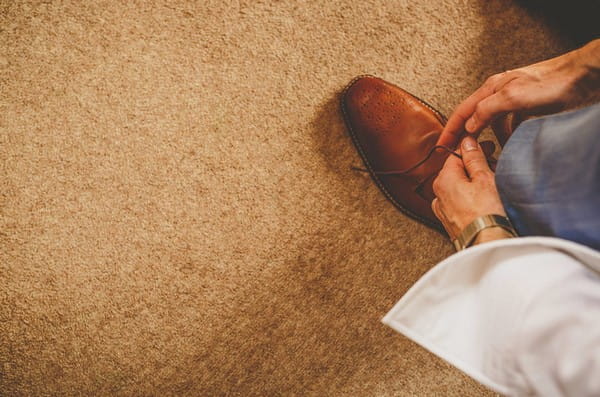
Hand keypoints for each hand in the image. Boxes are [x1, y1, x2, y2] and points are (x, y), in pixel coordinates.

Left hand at [431, 136, 507, 242]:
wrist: (486, 244)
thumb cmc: (487, 212)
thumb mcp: (484, 178)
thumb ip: (473, 158)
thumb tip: (467, 142)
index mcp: (443, 179)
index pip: (455, 155)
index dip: (472, 149)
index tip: (487, 147)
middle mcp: (438, 193)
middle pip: (455, 171)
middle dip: (473, 166)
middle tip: (493, 165)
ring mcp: (442, 209)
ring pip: (457, 187)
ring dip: (471, 182)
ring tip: (491, 184)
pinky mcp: (449, 222)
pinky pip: (458, 202)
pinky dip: (468, 197)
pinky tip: (482, 201)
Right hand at [437, 39, 599, 147]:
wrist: (582, 76)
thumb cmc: (550, 81)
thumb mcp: (512, 96)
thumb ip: (487, 110)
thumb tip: (469, 126)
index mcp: (491, 89)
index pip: (462, 112)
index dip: (449, 129)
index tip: (441, 146)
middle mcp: (499, 95)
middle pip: (475, 119)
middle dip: (465, 137)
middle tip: (457, 155)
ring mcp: (514, 103)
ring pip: (494, 126)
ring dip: (491, 140)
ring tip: (488, 154)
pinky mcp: (528, 110)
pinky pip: (511, 128)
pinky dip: (508, 138)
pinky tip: (511, 146)